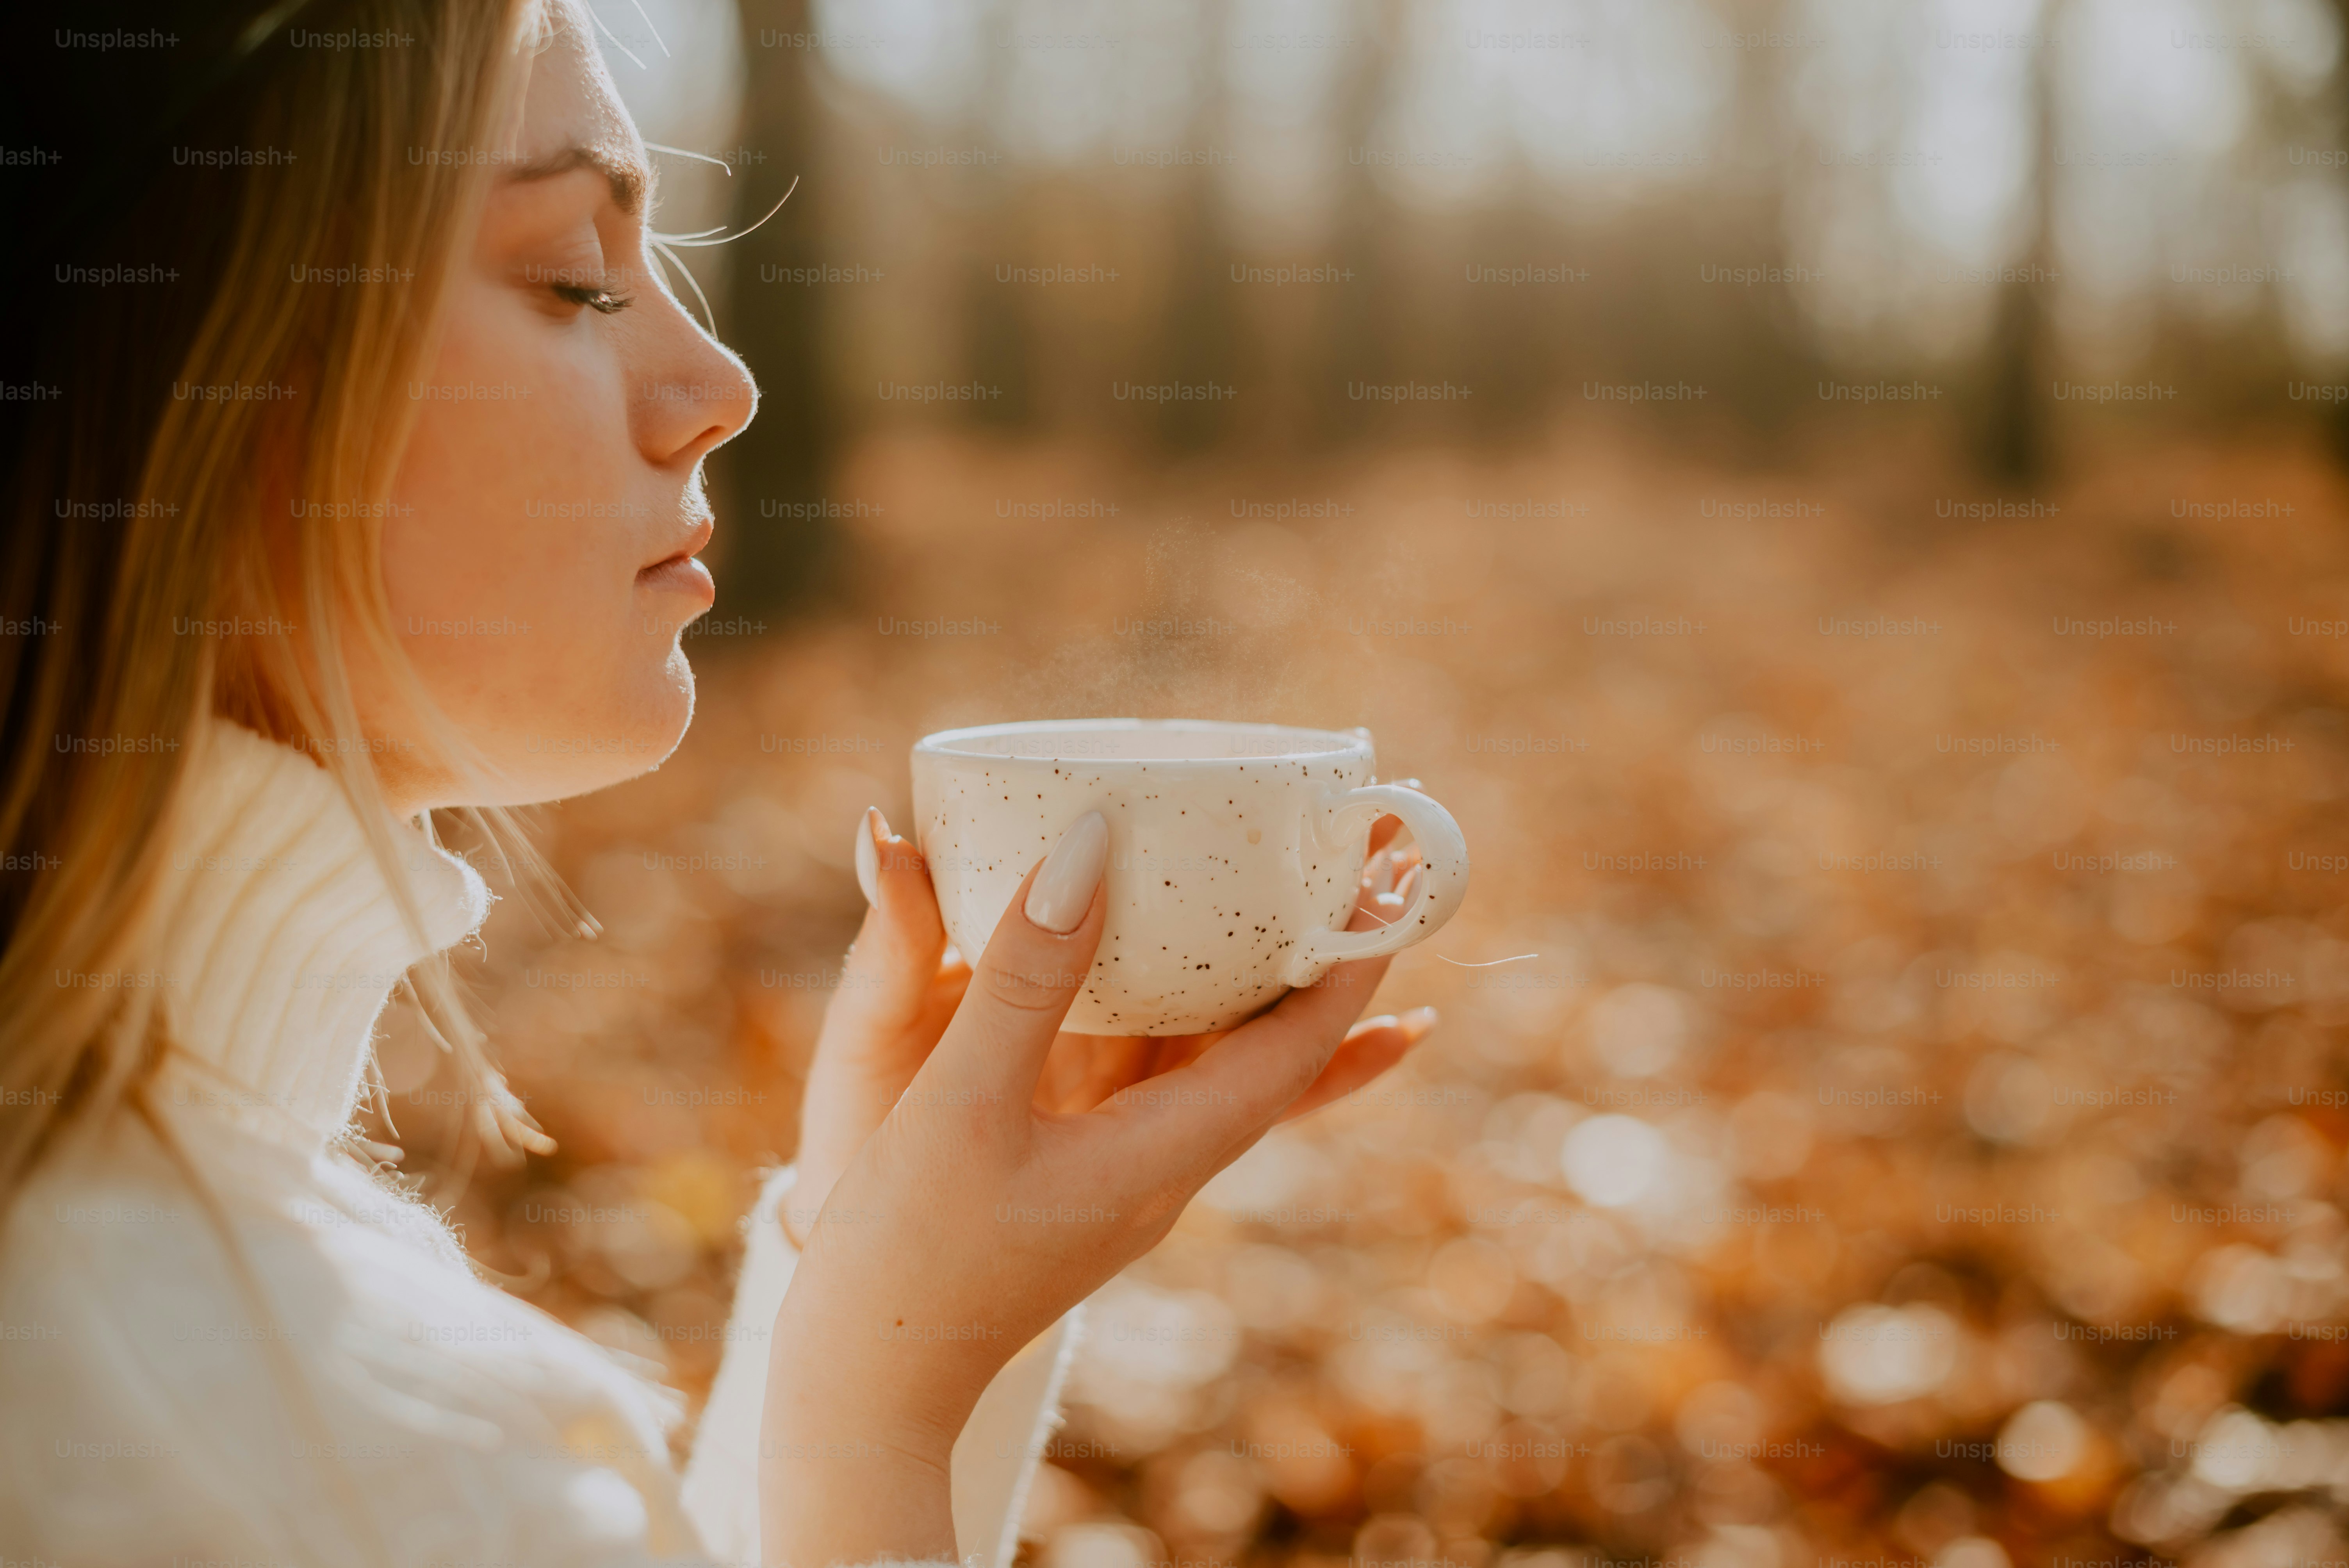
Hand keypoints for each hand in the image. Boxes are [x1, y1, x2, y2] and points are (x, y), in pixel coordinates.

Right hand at [783, 804, 1431, 1243]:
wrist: (866, 1388)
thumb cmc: (907, 1258)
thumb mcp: (960, 1103)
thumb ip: (1024, 978)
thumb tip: (1090, 846)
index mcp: (1160, 1157)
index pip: (1295, 1051)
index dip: (1350, 964)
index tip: (1392, 876)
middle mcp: (1162, 1166)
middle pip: (1278, 1052)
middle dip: (1325, 961)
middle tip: (1364, 866)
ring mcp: (1122, 1172)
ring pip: (1217, 1061)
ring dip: (1259, 984)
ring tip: (1293, 900)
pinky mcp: (1075, 1167)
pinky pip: (1156, 1074)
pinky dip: (1182, 1016)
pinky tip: (1167, 980)